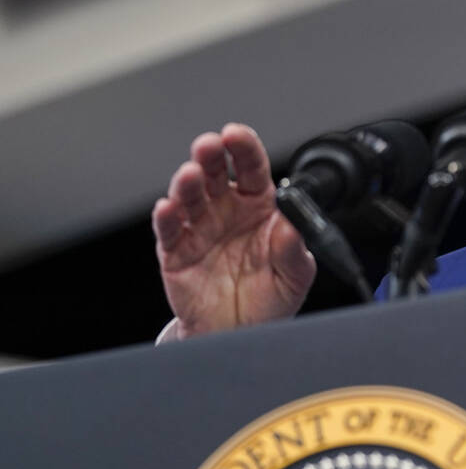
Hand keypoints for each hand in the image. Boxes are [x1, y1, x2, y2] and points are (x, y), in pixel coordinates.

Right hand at [152, 124, 315, 337]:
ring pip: (188, 197)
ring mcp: (199, 229)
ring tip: (190, 174)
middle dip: (210, 155)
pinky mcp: (176, 253)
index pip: (251, 168)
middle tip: (209, 145)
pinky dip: (166, 218)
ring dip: (186, 182)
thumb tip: (293, 225)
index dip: (243, 148)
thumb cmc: (270, 298)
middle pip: (215, 173)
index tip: (236, 134)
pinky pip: (168, 231)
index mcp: (258, 206)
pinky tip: (168, 208)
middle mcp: (226, 210)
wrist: (243, 334)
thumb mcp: (295, 275)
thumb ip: (294, 250)